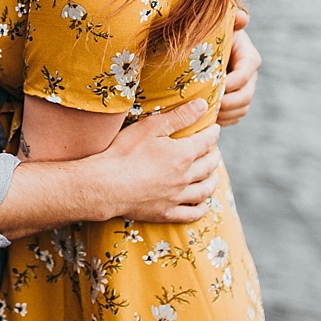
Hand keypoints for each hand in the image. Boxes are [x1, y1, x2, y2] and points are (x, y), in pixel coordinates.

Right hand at [91, 99, 221, 223]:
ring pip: (204, 190)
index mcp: (183, 154)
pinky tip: (203, 205)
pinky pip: (191, 214)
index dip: (212, 133)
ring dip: (212, 181)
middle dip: (214, 156)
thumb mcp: (151, 127)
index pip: (206, 141)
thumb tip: (202, 105)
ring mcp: (176, 197)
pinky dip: (201, 209)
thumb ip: (179, 116)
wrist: (106, 185)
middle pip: (209, 166)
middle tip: (215, 151)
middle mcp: (185, 177)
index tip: (214, 129)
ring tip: (213, 175)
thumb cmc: (125, 152)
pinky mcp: (166, 213)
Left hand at [216, 8, 259, 127]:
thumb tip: (242, 17)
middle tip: (211, 106)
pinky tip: (210, 119)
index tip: (219, 87)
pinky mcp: (237, 102)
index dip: (234, 82)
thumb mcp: (222, 26)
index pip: (246, 72)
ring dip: (227, 114)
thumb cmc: (213, 35)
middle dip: (230, 103)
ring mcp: (245, 90)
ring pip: (242, 108)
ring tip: (209, 114)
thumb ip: (233, 21)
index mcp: (249, 57)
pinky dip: (225, 120)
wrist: (208, 49)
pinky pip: (236, 116)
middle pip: (246, 95)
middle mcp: (250, 76)